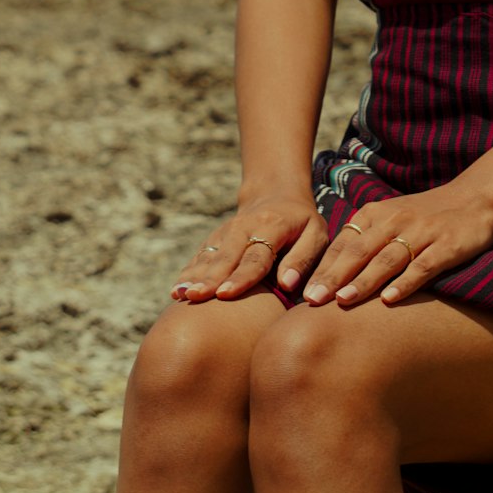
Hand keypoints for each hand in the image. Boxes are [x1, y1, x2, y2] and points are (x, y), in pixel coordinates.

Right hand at [170, 193, 327, 302]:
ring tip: (179, 295)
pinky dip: (188, 272)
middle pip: (226, 256)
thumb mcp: (316, 234)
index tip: (226, 294)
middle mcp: (245, 227)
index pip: (256, 256)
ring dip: (194, 275)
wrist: (277, 194)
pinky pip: (200, 256)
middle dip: (210, 278)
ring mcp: (227, 231)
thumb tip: (286, 284)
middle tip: (196, 297)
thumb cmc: (302, 223)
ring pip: (209, 255)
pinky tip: (176, 291)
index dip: (241, 276)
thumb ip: (303, 258)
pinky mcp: (216, 237)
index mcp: (272, 226)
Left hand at [303, 184, 492, 307]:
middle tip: (311, 301)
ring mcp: (421, 232)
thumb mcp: (392, 219)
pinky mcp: (446, 245)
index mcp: (377, 214)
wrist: (476, 197)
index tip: (301, 294)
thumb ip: (365, 242)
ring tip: (343, 301)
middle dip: (334, 276)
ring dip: (364, 280)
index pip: (343, 243)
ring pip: (387, 258)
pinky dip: (406, 282)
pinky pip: (423, 265)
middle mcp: (395, 220)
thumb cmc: (426, 216)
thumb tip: (330, 278)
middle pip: (359, 251)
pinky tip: (391, 301)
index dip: (323, 268)